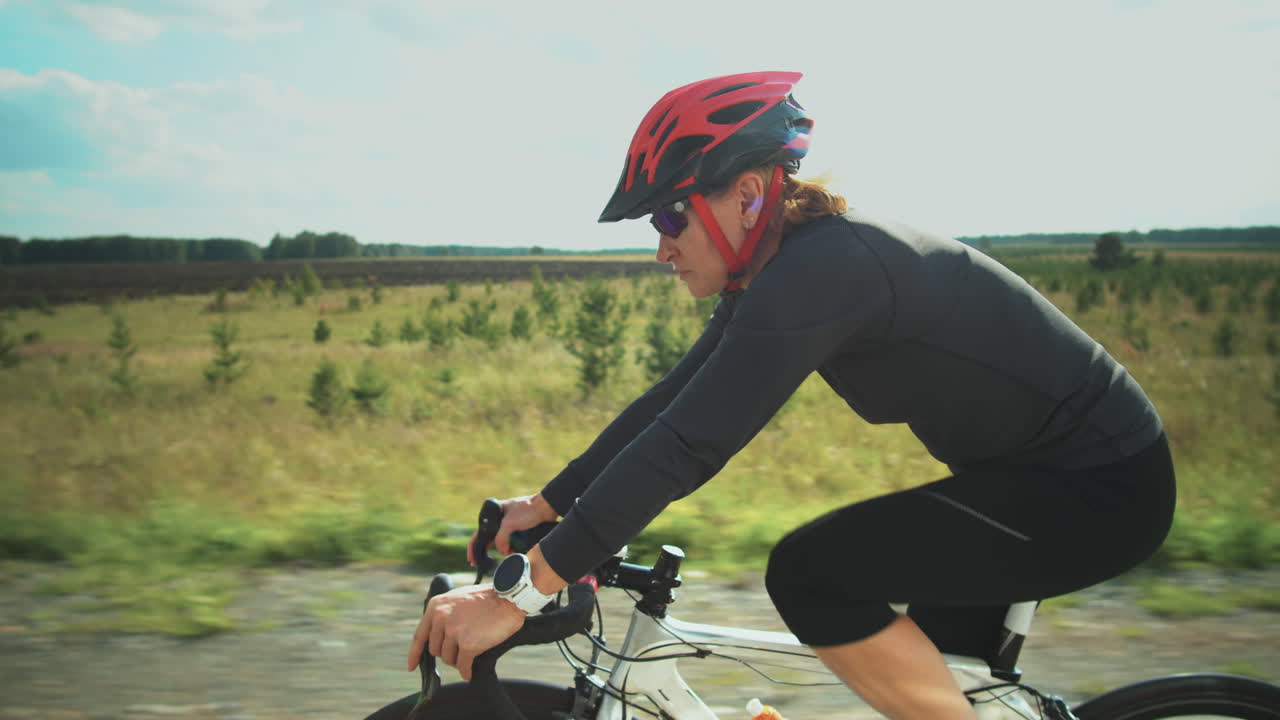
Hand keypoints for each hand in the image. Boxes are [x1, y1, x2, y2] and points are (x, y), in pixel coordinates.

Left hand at [407, 583, 525, 681]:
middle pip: (436, 650)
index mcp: (436, 606)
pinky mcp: (468, 644)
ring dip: (459, 659)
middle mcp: (441, 618)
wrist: (508, 599)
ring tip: (472, 650)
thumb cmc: (487, 599)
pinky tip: (470, 672)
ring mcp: (454, 631)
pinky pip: (463, 665)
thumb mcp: (457, 598)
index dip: (415, 654)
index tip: (412, 666)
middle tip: (462, 648)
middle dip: (448, 652)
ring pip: (449, 659)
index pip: (420, 636)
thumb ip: (444, 615)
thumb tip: (437, 637)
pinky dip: (466, 671)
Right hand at [467, 493, 558, 565]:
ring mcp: (509, 525)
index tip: (472, 559)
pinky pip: (510, 542)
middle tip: (481, 564)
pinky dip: (511, 548)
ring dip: (503, 550)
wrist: (546, 508)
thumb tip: (502, 551)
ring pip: (500, 542)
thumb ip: (501, 539)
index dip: (474, 547)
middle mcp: (499, 520)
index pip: (479, 533)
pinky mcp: (518, 530)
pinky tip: (514, 552)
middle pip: (488, 539)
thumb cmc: (527, 510)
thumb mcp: (509, 524)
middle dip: (486, 551)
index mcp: (493, 515)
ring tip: (508, 553)